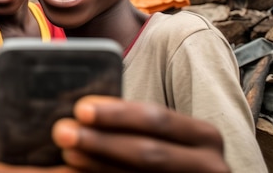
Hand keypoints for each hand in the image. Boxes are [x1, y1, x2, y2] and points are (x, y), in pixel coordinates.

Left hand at [52, 96, 229, 172]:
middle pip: (148, 152)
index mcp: (204, 136)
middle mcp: (209, 165)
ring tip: (66, 154)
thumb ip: (133, 122)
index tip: (80, 109)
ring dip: (97, 165)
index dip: (117, 114)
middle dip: (101, 142)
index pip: (157, 119)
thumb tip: (84, 107)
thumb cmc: (167, 154)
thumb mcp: (163, 135)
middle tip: (63, 132)